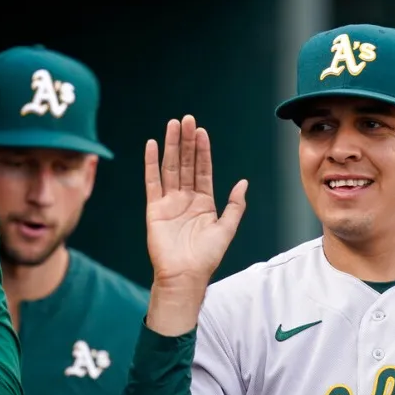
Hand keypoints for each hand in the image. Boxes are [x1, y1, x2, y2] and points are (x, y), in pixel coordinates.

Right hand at [145, 115, 247, 288]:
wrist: (185, 275)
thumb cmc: (206, 257)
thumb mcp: (227, 228)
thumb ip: (235, 205)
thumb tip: (243, 182)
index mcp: (203, 202)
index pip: (202, 169)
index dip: (202, 150)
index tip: (201, 131)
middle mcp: (185, 198)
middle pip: (186, 163)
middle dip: (186, 141)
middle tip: (186, 119)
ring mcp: (169, 202)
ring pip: (170, 167)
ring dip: (171, 146)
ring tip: (172, 125)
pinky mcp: (154, 208)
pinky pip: (152, 182)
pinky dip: (151, 163)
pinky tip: (152, 146)